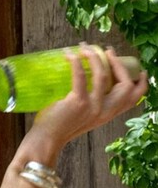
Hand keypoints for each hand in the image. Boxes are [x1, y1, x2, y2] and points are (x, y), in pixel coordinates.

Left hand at [32, 44, 148, 146]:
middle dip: (119, 64)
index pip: (134, 98)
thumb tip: (88, 80)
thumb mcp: (84, 117)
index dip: (141, 83)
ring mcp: (93, 107)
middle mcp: (105, 112)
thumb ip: (92, 105)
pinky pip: (80, 76)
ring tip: (84, 47)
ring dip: (94, 57)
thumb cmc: (60, 127)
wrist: (46, 141)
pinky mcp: (78, 103)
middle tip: (107, 51)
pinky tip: (70, 54)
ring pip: (103, 75)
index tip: (140, 69)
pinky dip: (76, 62)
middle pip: (125, 85)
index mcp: (109, 114)